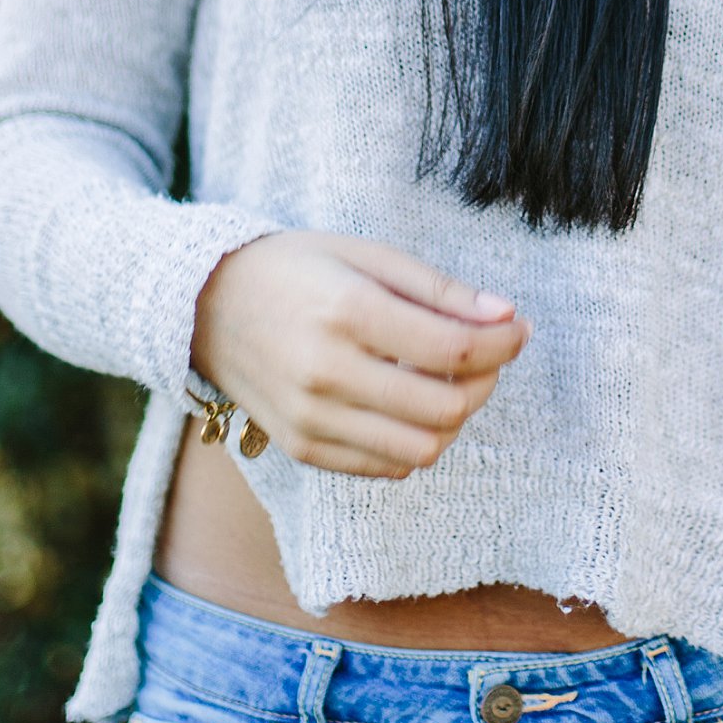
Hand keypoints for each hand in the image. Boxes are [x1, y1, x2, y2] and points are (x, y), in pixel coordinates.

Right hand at [188, 231, 525, 479]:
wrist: (204, 305)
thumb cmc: (294, 270)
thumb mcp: (365, 255)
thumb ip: (438, 290)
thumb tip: (507, 318)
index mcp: (346, 311)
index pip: (455, 350)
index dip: (503, 343)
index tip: (517, 329)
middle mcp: (327, 372)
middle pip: (446, 407)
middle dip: (484, 383)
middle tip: (482, 357)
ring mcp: (311, 418)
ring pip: (422, 449)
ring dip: (451, 420)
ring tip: (445, 384)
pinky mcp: (302, 447)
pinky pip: (386, 467)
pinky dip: (412, 442)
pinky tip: (405, 405)